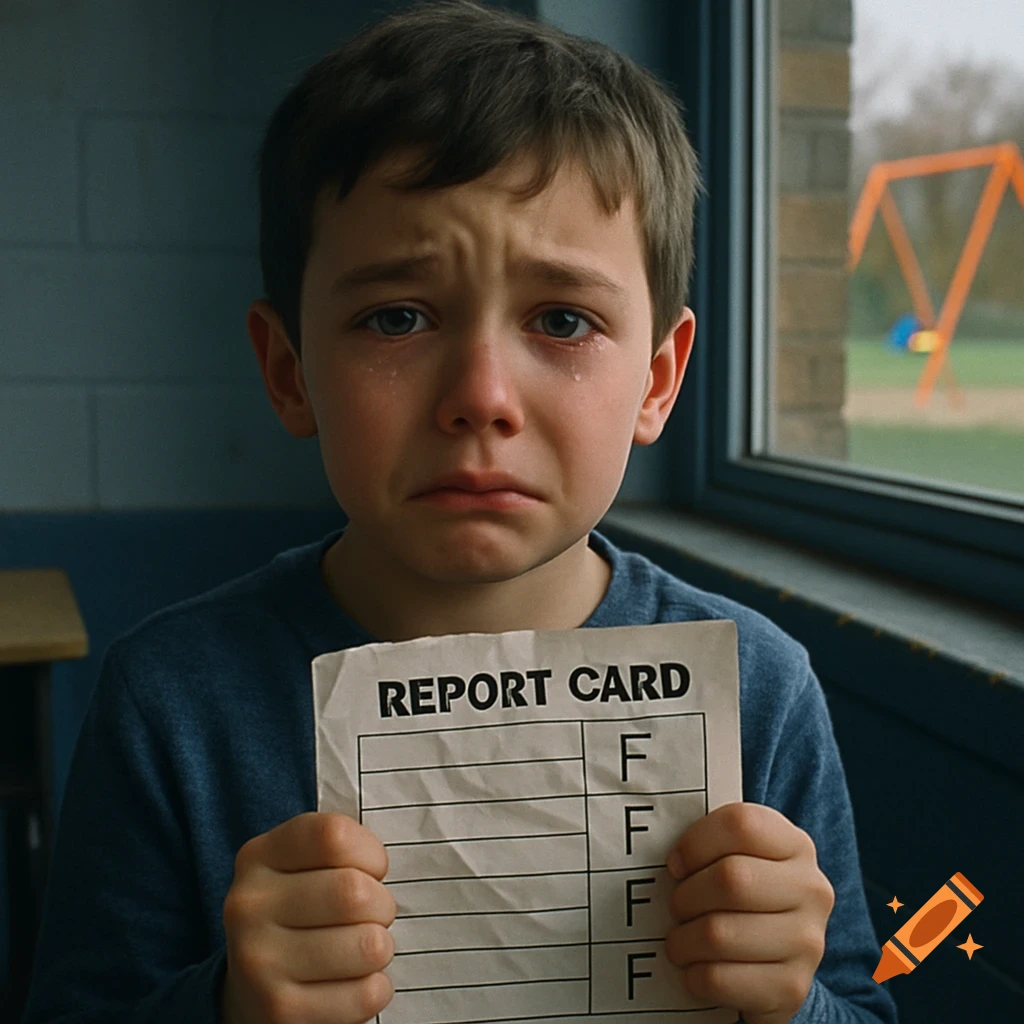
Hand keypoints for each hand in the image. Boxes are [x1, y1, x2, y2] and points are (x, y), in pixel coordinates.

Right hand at [221, 811, 396, 1023]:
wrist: (252, 987)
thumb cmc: (300, 911)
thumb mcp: (302, 865)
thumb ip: (338, 849)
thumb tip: (378, 867)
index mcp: (258, 857)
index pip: (334, 836)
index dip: (370, 853)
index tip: (371, 870)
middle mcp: (249, 906)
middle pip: (354, 892)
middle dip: (382, 905)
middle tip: (373, 915)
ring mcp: (259, 962)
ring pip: (368, 945)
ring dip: (381, 948)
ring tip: (362, 948)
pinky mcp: (280, 1011)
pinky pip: (365, 994)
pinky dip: (376, 989)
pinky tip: (354, 982)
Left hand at [664, 801, 834, 1023]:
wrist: (782, 960)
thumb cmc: (747, 896)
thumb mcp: (740, 857)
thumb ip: (713, 845)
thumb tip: (671, 861)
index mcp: (796, 845)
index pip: (741, 825)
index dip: (696, 842)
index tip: (676, 864)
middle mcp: (811, 890)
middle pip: (730, 879)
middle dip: (687, 895)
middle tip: (676, 906)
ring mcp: (807, 942)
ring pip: (719, 934)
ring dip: (683, 940)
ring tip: (680, 940)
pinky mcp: (791, 988)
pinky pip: (719, 978)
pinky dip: (693, 975)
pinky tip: (695, 968)